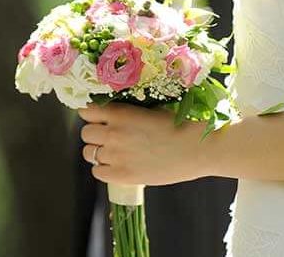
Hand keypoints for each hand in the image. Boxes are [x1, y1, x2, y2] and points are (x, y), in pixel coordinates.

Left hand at [78, 103, 211, 185]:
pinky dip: (104, 169)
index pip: (87, 112)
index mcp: (120, 113)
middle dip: (95, 134)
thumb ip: (127, 112)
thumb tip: (110, 115)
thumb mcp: (150, 109)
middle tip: (109, 138)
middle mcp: (113, 133)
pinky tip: (118, 166)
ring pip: (88, 153)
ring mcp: (116, 155)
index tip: (98, 120)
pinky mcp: (122, 175)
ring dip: (98, 152)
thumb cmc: (180, 126)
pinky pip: (97, 172)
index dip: (92, 116)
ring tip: (114, 153)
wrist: (199, 148)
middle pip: (85, 134)